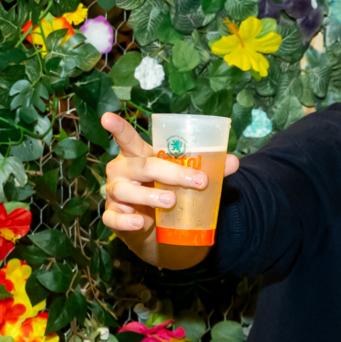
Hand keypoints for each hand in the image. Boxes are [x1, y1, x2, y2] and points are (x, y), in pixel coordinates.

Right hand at [100, 112, 238, 235]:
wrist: (152, 224)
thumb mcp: (182, 176)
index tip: (106, 117)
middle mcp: (121, 170)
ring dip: (149, 196)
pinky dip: (127, 221)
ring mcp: (115, 192)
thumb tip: (234, 161)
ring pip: (126, 191)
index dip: (117, 127)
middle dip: (170, 173)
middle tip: (196, 181)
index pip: (127, 138)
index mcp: (138, 155)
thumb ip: (206, 168)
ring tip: (171, 201)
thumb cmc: (164, 188)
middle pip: (143, 167)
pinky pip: (114, 218)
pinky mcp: (113, 215)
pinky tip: (141, 222)